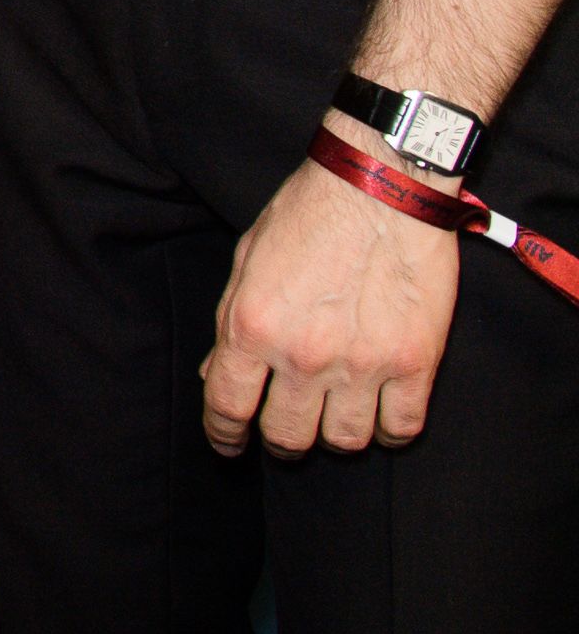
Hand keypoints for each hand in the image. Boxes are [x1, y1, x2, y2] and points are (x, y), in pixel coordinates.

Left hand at [202, 125, 458, 454]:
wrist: (381, 188)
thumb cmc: (308, 215)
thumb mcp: (247, 260)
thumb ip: (230, 323)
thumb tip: (218, 376)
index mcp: (253, 326)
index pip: (228, 406)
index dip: (222, 435)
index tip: (228, 444)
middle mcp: (304, 354)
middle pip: (287, 436)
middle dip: (279, 441)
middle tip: (284, 432)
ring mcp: (363, 363)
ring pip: (345, 441)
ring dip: (334, 435)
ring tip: (333, 416)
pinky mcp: (416, 363)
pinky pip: (402, 428)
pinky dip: (389, 431)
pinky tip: (379, 414)